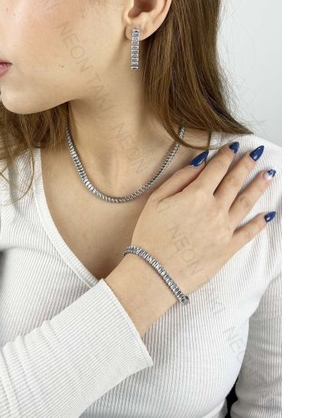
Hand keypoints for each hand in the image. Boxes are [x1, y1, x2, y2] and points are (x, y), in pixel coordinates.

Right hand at [130, 142, 275, 295]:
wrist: (154, 273)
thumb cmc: (150, 236)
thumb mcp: (156, 200)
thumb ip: (180, 179)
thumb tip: (200, 162)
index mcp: (196, 195)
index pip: (217, 169)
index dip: (226, 155)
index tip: (234, 146)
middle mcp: (215, 210)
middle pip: (234, 182)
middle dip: (246, 165)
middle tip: (256, 153)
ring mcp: (224, 230)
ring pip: (246, 203)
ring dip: (259, 187)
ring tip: (269, 174)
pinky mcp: (228, 249)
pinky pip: (248, 233)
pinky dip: (259, 222)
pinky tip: (267, 214)